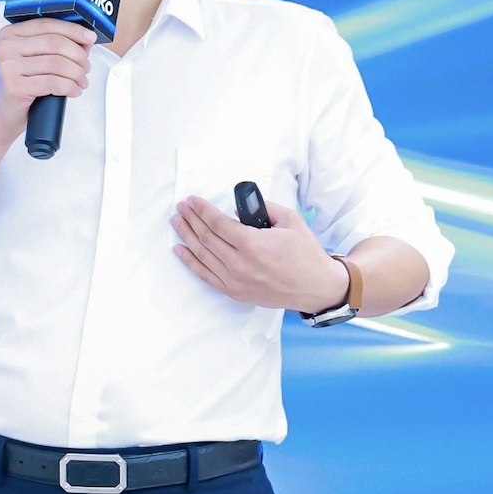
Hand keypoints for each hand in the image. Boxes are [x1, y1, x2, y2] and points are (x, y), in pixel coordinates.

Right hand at [0, 18, 95, 134]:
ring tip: (81, 82)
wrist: (2, 114)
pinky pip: (52, 82)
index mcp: (10, 34)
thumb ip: (56, 45)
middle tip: (86, 67)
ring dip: (77, 73)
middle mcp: (6, 47)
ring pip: (57, 63)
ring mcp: (8, 67)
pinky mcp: (14, 87)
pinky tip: (74, 90)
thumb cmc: (22, 85)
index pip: (47, 24)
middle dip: (78, 55)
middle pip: (55, 43)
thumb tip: (85, 39)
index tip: (90, 38)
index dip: (73, 30)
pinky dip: (69, 86)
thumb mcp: (34, 59)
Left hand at [170, 196, 351, 313]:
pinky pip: (205, 275)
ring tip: (176, 222)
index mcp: (254, 245)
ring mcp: (235, 280)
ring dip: (186, 236)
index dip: (202, 210)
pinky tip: (180, 249)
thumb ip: (263, 209)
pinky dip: (190, 262)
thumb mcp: (290, 221)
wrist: (316, 287)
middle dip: (191, 219)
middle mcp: (240, 264)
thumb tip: (239, 210)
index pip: (218, 223)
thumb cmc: (305, 253)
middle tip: (181, 207)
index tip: (192, 201)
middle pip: (206, 237)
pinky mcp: (234, 292)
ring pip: (202, 255)